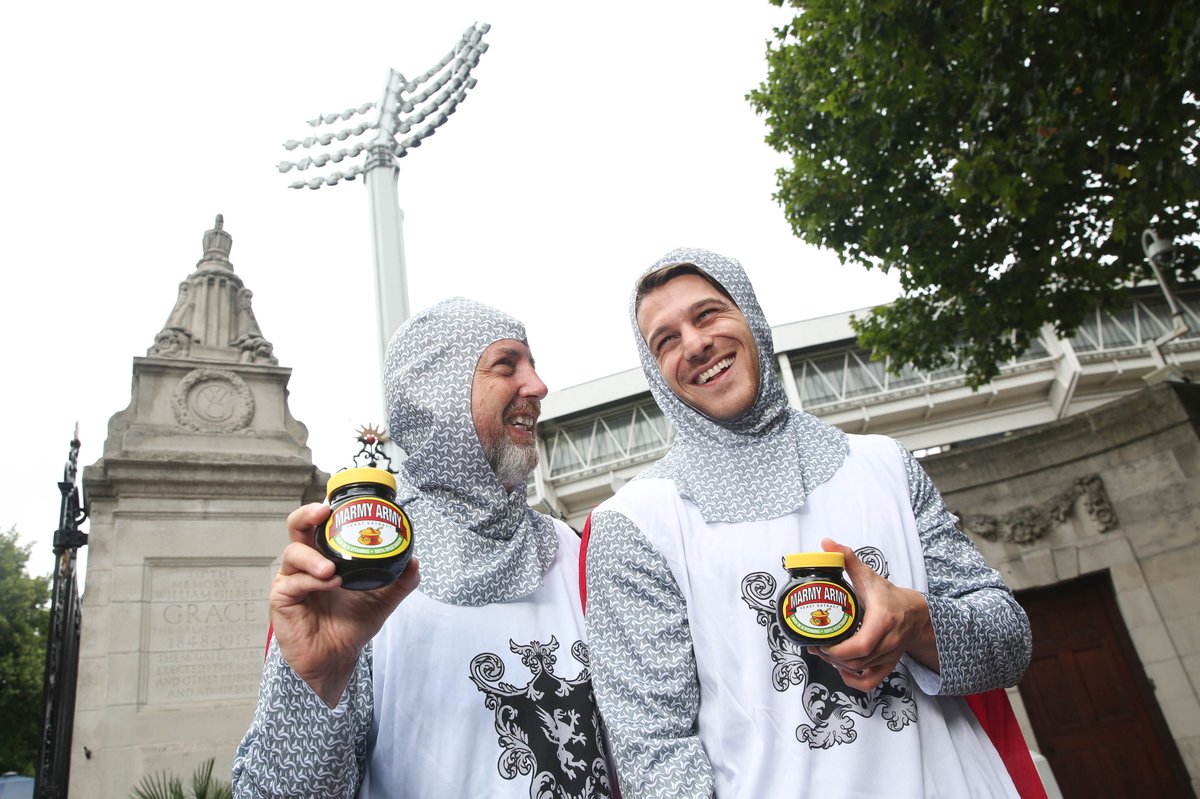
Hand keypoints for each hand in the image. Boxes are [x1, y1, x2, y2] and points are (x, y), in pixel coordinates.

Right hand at [270, 503, 420, 706]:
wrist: (338, 658)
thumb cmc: (352, 624)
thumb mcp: (382, 600)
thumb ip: (400, 581)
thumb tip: (414, 561)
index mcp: (326, 554)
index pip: (321, 524)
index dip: (326, 508)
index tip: (340, 501)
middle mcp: (306, 562)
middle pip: (297, 527)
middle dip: (307, 514)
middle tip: (324, 512)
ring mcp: (291, 579)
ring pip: (293, 553)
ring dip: (313, 558)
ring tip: (332, 570)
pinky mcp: (282, 599)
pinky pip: (294, 583)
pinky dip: (312, 581)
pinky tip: (329, 584)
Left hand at [809, 537, 937, 691]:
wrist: (915, 613)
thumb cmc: (889, 596)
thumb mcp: (869, 576)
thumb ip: (848, 559)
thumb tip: (827, 544)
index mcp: (883, 621)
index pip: (861, 645)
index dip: (838, 650)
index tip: (820, 642)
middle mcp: (888, 642)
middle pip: (858, 660)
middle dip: (832, 657)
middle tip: (815, 645)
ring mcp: (889, 656)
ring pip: (861, 670)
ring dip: (839, 665)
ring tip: (823, 652)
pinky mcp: (888, 665)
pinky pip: (871, 682)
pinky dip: (853, 680)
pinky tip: (841, 669)